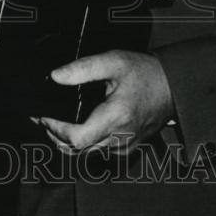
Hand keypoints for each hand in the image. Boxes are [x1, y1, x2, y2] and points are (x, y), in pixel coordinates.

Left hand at [39, 50, 174, 154]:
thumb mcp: (113, 61)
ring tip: (53, 124)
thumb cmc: (146, 73)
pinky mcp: (126, 149)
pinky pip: (98, 152)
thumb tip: (56, 76)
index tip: (43, 117)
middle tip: (43, 120)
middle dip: (56, 136)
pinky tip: (75, 129)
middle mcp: (121, 137)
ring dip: (67, 142)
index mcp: (117, 117)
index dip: (56, 130)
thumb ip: (83, 68)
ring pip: (87, 154)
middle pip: (78, 150)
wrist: (172, 87)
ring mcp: (124, 146)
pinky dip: (82, 144)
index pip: (77, 138)